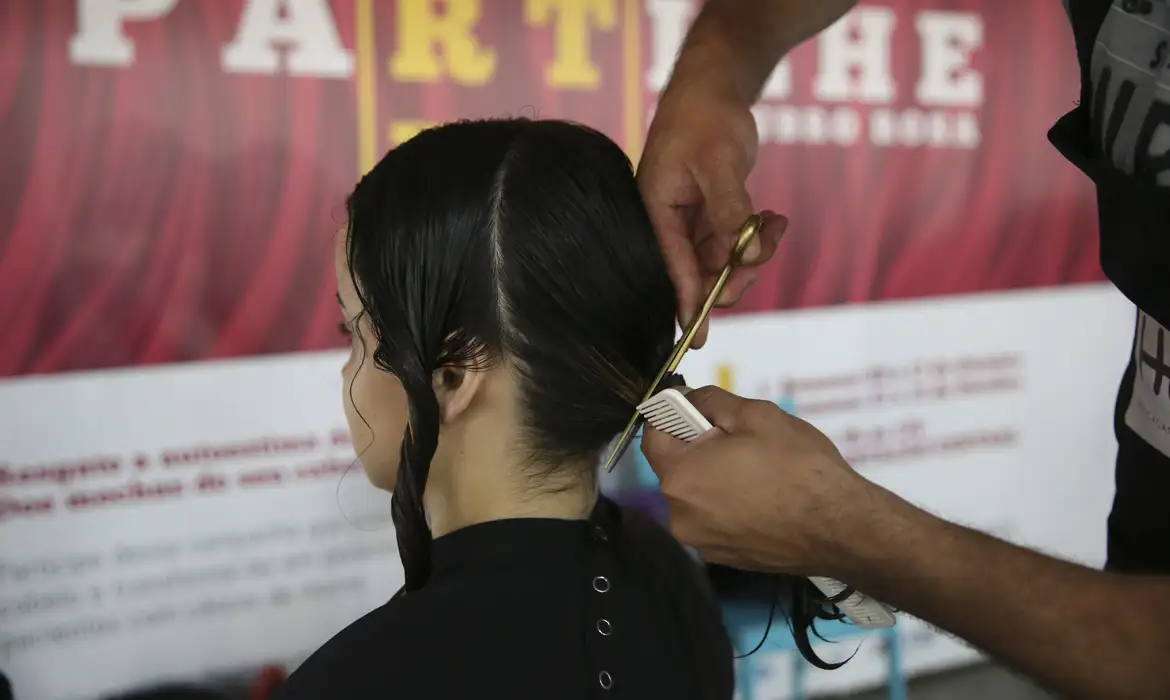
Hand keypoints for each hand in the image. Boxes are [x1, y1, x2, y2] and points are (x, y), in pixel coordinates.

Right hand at [637, 88, 786, 347]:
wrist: (713, 88)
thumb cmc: (705, 118)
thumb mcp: (718, 161)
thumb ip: (728, 208)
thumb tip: (744, 254)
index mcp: (655, 210)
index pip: (671, 266)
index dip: (687, 302)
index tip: (698, 339)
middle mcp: (668, 222)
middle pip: (699, 272)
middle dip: (735, 271)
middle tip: (763, 249)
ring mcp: (690, 221)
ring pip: (722, 260)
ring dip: (752, 250)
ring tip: (775, 223)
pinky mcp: (709, 215)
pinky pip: (733, 241)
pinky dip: (756, 235)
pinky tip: (774, 219)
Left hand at [640, 386, 879, 575]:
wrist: (843, 528)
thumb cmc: (799, 466)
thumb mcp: (756, 415)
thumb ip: (710, 402)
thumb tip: (685, 398)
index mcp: (680, 478)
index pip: (653, 436)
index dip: (670, 415)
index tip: (696, 407)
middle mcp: (679, 516)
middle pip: (675, 468)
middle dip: (697, 447)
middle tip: (738, 438)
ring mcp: (701, 542)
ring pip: (696, 496)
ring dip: (713, 477)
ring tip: (756, 470)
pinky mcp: (724, 558)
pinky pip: (714, 519)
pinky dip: (727, 504)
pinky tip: (762, 497)